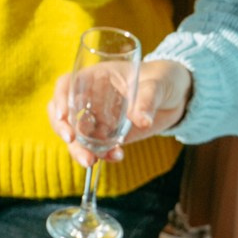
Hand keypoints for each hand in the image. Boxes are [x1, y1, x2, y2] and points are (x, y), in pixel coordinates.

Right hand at [45, 56, 191, 149]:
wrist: (178, 97)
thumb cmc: (164, 78)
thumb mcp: (157, 85)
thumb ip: (147, 100)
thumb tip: (141, 121)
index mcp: (97, 77)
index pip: (67, 84)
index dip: (60, 99)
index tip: (62, 116)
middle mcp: (92, 98)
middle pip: (64, 112)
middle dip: (63, 129)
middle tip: (71, 142)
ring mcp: (99, 118)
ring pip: (77, 134)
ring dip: (79, 149)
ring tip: (92, 161)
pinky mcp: (109, 135)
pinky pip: (96, 147)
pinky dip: (102, 154)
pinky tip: (116, 156)